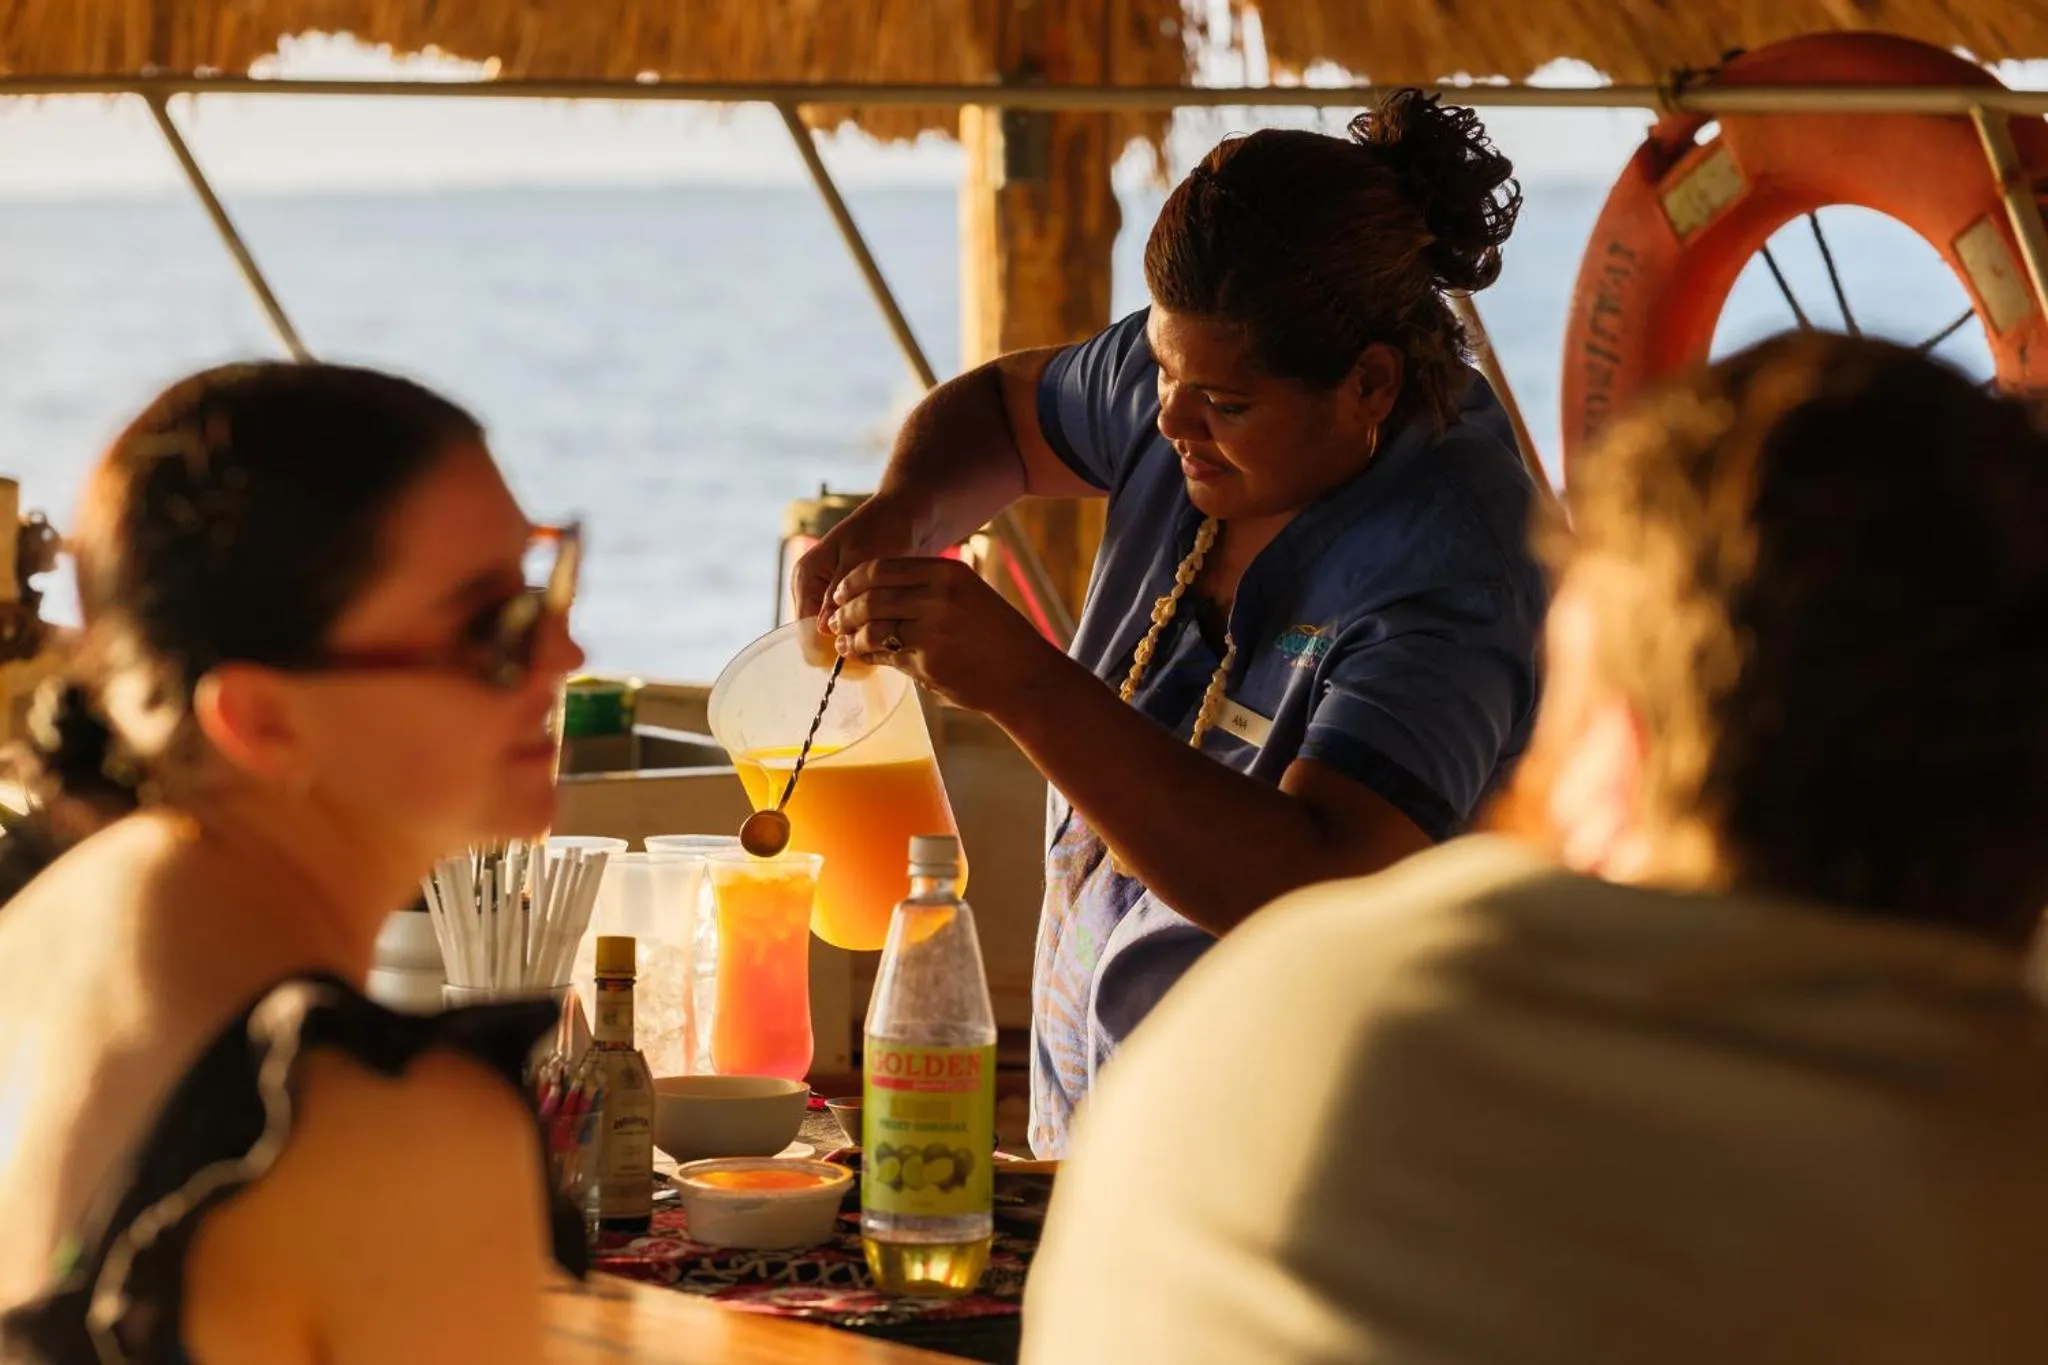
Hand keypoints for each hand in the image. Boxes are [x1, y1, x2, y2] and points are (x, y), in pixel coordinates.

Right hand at [790, 497, 927, 666]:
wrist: (908, 515)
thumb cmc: (884, 529)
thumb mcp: (861, 559)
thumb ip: (839, 593)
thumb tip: (821, 629)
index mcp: (805, 577)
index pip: (804, 629)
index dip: (827, 648)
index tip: (860, 653)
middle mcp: (812, 590)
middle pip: (818, 637)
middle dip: (845, 643)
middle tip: (878, 644)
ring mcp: (829, 597)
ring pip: (836, 635)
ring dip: (859, 639)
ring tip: (888, 636)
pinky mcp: (849, 601)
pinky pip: (851, 628)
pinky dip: (867, 632)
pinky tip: (889, 631)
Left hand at [828, 557, 1057, 715]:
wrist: (1025, 676)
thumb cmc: (997, 637)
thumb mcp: (968, 596)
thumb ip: (929, 589)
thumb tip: (878, 592)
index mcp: (948, 573)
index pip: (882, 568)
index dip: (853, 581)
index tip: (840, 593)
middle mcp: (938, 596)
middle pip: (871, 596)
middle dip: (845, 610)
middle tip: (834, 620)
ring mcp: (931, 630)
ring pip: (872, 627)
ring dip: (851, 635)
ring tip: (844, 642)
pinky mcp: (926, 662)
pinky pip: (884, 655)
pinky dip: (866, 655)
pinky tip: (860, 656)